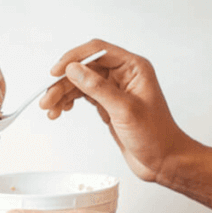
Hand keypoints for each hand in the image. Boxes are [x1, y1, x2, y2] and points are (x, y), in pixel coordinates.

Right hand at [40, 40, 196, 183]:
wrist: (164, 161)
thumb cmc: (156, 136)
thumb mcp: (124, 110)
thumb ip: (98, 88)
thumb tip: (74, 69)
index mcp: (134, 67)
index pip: (98, 52)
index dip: (74, 59)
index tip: (56, 72)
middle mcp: (124, 75)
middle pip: (85, 69)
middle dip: (64, 83)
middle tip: (47, 99)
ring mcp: (115, 90)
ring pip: (81, 83)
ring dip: (63, 94)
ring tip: (50, 109)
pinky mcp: (108, 105)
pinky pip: (84, 96)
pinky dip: (70, 102)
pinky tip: (61, 111)